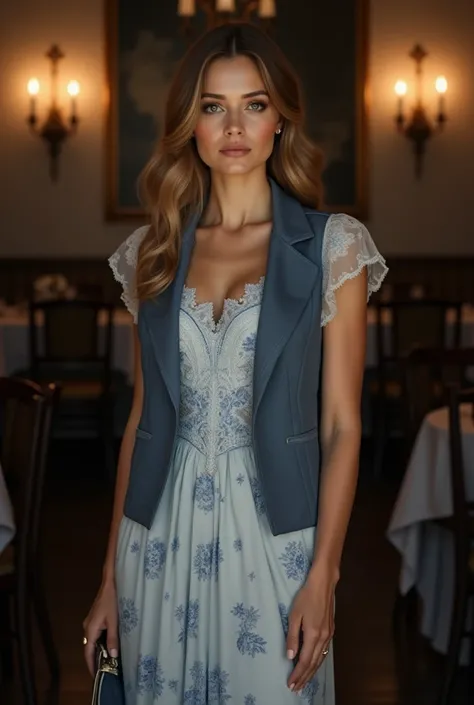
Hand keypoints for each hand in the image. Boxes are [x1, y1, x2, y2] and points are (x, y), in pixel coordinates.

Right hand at [82, 579, 118, 676]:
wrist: (110, 583)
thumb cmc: (112, 600)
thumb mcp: (114, 620)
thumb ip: (113, 638)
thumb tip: (112, 656)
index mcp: (90, 629)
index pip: (88, 653)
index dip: (91, 665)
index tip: (96, 677)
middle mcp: (87, 627)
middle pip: (89, 648)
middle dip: (95, 660)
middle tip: (105, 671)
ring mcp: (90, 622)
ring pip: (93, 641)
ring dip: (98, 651)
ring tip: (107, 661)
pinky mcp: (95, 618)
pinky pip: (96, 635)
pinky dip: (100, 642)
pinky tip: (108, 645)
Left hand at [286, 566, 336, 693]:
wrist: (323, 585)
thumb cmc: (306, 597)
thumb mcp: (294, 615)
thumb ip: (292, 637)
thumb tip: (290, 656)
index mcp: (313, 635)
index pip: (304, 661)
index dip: (298, 674)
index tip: (291, 684)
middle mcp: (323, 638)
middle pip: (313, 663)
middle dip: (304, 677)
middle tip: (296, 689)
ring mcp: (329, 635)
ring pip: (320, 659)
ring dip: (312, 672)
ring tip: (304, 682)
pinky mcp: (331, 630)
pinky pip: (324, 652)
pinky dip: (318, 662)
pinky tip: (314, 665)